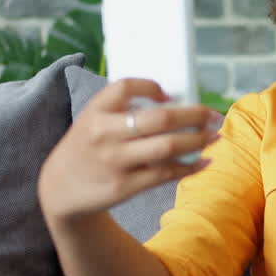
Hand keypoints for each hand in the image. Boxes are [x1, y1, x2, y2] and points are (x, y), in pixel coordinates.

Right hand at [38, 78, 220, 222]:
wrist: (60, 188)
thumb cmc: (87, 146)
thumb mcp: (93, 120)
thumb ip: (123, 109)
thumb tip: (177, 101)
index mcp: (96, 110)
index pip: (126, 86)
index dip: (152, 87)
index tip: (170, 95)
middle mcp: (104, 133)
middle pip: (160, 118)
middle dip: (195, 115)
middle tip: (215, 115)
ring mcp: (115, 161)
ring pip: (168, 146)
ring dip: (198, 140)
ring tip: (215, 136)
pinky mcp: (124, 186)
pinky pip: (165, 173)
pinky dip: (189, 167)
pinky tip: (204, 161)